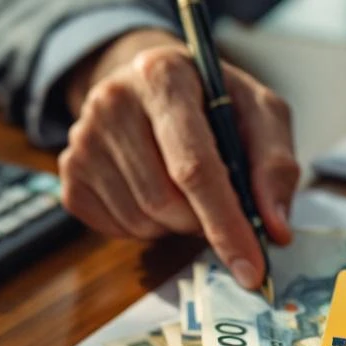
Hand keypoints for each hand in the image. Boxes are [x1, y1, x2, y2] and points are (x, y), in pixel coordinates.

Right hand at [60, 29, 299, 288]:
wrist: (151, 84)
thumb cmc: (212, 101)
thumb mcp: (259, 113)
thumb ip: (275, 166)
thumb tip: (275, 229)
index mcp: (163, 76)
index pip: (194, 168)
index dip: (226, 225)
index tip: (251, 269)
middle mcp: (112, 101)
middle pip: (165, 201)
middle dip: (202, 223)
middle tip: (218, 207)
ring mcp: (83, 139)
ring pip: (141, 221)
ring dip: (176, 226)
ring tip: (184, 191)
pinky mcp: (70, 172)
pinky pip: (117, 229)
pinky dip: (148, 228)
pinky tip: (155, 194)